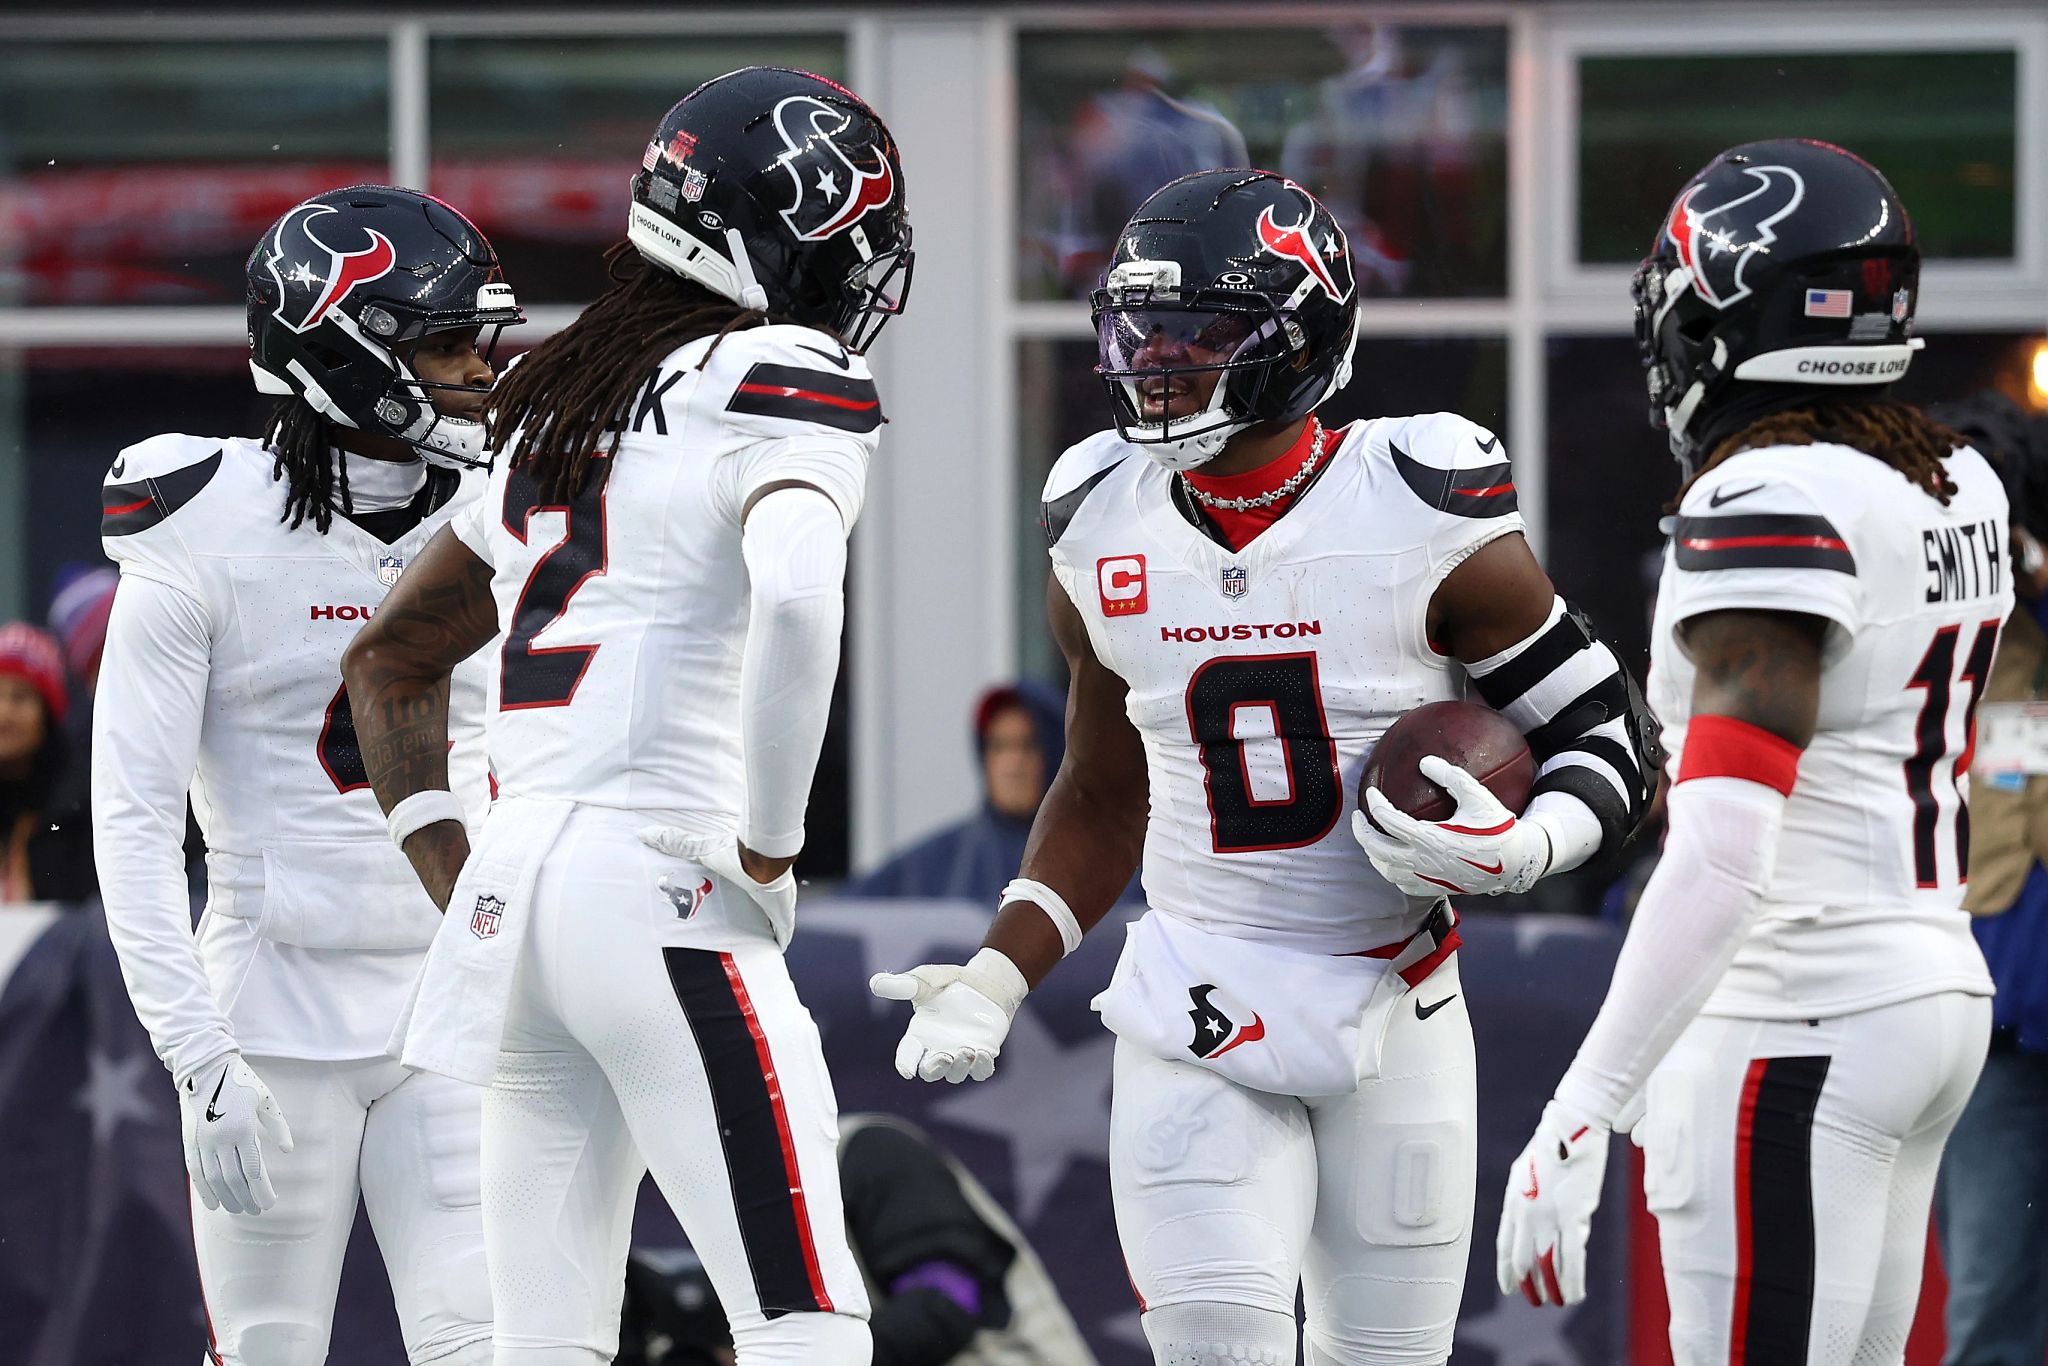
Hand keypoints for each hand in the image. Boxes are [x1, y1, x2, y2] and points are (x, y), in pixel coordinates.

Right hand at [178, 1054, 293, 1215]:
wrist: (205, 1068)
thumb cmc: (242, 1082)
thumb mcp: (266, 1100)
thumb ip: (277, 1126)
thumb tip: (287, 1150)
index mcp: (243, 1128)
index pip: (253, 1170)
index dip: (261, 1190)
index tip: (270, 1203)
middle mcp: (221, 1138)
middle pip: (234, 1180)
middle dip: (246, 1198)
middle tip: (257, 1211)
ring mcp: (202, 1141)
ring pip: (214, 1179)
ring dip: (227, 1198)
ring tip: (238, 1210)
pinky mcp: (189, 1141)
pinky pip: (195, 1172)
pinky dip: (204, 1190)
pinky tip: (213, 1204)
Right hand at [639, 827, 796, 942]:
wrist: (764, 861)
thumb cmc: (736, 856)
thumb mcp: (701, 851)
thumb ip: (675, 842)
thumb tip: (643, 833)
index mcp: (749, 879)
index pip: (747, 891)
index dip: (744, 898)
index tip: (736, 907)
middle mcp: (764, 892)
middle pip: (760, 908)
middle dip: (754, 917)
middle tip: (741, 931)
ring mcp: (778, 905)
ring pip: (772, 921)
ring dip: (766, 930)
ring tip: (754, 944)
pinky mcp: (784, 917)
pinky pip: (783, 934)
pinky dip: (779, 941)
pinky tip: (775, 950)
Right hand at [869, 949, 1028, 1083]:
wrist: (985, 982)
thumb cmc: (949, 982)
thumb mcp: (925, 980)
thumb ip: (902, 985)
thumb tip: (874, 983)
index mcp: (919, 1034)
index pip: (907, 1055)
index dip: (905, 1064)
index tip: (907, 1071)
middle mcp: (938, 1048)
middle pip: (930, 1072)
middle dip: (935, 1069)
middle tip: (945, 1057)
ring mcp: (960, 1054)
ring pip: (955, 1075)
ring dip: (958, 1068)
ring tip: (966, 1051)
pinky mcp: (983, 1053)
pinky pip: (981, 1071)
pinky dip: (981, 1068)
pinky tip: (983, 1054)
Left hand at [1353, 755, 1550, 895]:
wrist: (1516, 863)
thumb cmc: (1497, 828)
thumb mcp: (1478, 796)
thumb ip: (1451, 776)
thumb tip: (1425, 761)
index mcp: (1431, 838)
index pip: (1389, 820)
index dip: (1375, 804)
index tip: (1371, 792)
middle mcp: (1425, 861)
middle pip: (1377, 849)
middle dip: (1361, 832)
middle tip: (1357, 817)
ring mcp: (1429, 878)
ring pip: (1386, 870)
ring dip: (1373, 854)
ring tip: (1371, 838)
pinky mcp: (1436, 888)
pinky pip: (1403, 885)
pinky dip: (1391, 872)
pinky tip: (1393, 860)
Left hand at [1496, 1099, 1607, 1306]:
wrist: (1573, 1126)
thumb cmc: (1552, 1146)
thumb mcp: (1527, 1172)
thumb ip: (1527, 1201)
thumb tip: (1535, 1225)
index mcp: (1512, 1200)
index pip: (1504, 1244)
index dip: (1505, 1270)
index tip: (1509, 1288)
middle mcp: (1526, 1211)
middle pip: (1522, 1259)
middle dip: (1529, 1284)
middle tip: (1535, 1301)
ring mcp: (1548, 1215)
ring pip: (1547, 1264)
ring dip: (1552, 1288)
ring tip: (1558, 1302)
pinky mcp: (1573, 1216)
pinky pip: (1572, 1259)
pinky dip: (1573, 1281)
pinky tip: (1575, 1294)